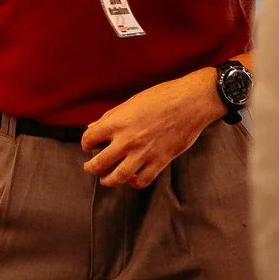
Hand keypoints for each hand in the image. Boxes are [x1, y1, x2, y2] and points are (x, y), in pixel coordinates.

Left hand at [81, 70, 223, 188]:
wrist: (191, 102)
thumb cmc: (162, 96)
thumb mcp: (132, 102)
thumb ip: (111, 117)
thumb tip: (93, 127)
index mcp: (118, 122)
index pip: (89, 139)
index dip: (86, 143)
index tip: (90, 145)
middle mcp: (127, 140)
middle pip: (99, 163)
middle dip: (91, 167)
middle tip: (90, 167)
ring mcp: (143, 153)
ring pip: (118, 177)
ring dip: (108, 180)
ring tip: (106, 179)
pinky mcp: (160, 162)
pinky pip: (141, 180)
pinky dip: (133, 182)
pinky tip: (131, 178)